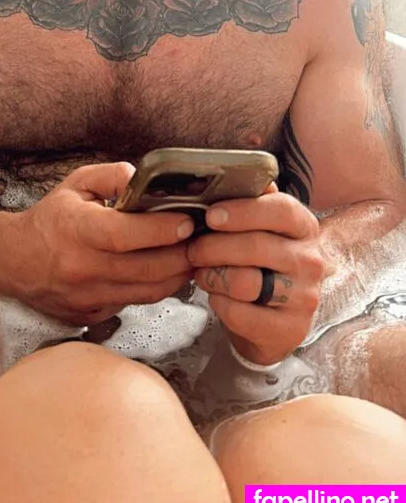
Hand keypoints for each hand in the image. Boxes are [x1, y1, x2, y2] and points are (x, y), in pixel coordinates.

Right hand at [5, 162, 194, 324]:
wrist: (13, 260)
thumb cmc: (50, 219)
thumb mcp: (76, 184)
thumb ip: (113, 176)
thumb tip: (145, 181)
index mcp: (76, 229)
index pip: (125, 235)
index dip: (161, 230)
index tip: (187, 221)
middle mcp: (82, 268)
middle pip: (146, 270)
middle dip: (182, 256)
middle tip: (201, 241)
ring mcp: (87, 297)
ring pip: (147, 293)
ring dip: (176, 276)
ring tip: (189, 257)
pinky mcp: (91, 316)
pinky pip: (133, 303)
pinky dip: (152, 289)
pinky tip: (161, 272)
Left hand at [187, 184, 323, 364]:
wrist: (274, 319)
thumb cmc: (261, 264)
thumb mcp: (262, 229)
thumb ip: (251, 201)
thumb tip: (235, 173)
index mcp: (304, 226)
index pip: (280, 209)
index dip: (242, 211)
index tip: (211, 215)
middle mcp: (311, 260)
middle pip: (255, 246)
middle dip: (213, 246)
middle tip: (192, 249)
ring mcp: (304, 297)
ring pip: (245, 281)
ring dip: (212, 276)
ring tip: (202, 272)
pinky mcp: (290, 329)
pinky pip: (240, 313)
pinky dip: (219, 304)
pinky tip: (217, 297)